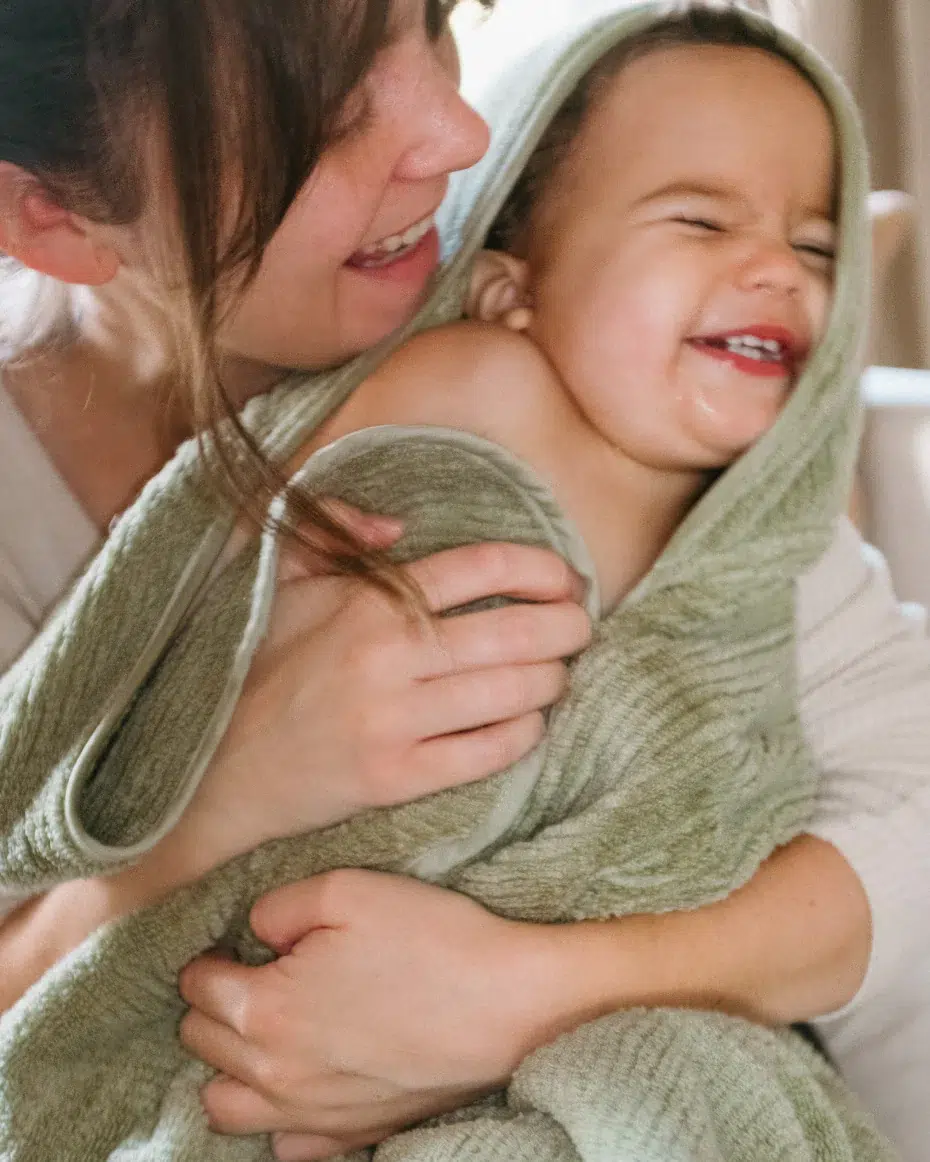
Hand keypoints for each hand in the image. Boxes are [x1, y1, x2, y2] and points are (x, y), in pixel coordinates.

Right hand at [178, 539, 589, 879]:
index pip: (481, 567)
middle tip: (582, 628)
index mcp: (368, 600)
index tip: (567, 579)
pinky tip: (529, 724)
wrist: (218, 765)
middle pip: (514, 631)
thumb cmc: (260, 666)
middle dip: (568, 627)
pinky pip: (487, 753)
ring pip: (510, 693)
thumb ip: (335, 535)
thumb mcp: (283, 583)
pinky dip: (523, 736)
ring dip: (553, 681)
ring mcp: (393, 720)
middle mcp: (387, 655)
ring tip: (558, 675)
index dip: (541, 569)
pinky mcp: (396, 778)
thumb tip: (398, 527)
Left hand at [179, 870, 577, 1160]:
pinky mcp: (351, 1134)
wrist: (512, 1004)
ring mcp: (312, 1113)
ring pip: (225, 1106)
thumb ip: (279, 907)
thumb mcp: (349, 889)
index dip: (211, 955)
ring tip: (267, 1029)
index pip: (198, 987)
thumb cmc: (432, 940)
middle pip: (202, 1042)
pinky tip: (305, 1077)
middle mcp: (276, 1073)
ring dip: (230, 1066)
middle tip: (251, 974)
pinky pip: (284, 1143)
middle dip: (214, 1005)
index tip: (233, 943)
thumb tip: (256, 930)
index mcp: (266, 1008)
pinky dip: (277, 1115)